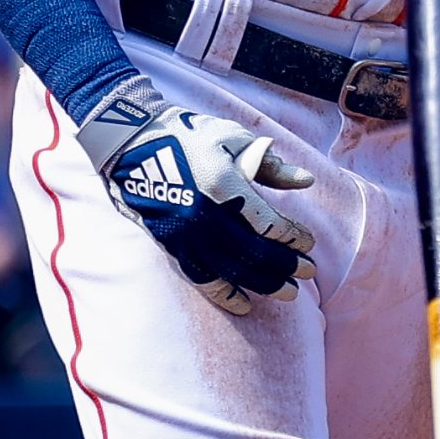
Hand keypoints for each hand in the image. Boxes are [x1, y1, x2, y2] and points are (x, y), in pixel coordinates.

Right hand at [77, 82, 313, 314]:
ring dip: (263, 284)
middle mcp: (204, 215)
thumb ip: (269, 164)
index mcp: (223, 184)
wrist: (130, 141)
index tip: (309, 244)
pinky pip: (200, 278)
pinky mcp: (170, 243)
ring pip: (232, 270)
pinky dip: (223, 294)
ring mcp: (185, 233)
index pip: (269, 223)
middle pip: (255, 252)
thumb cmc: (187, 133)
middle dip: (286, 266)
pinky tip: (244, 305)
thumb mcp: (232, 137)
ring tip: (288, 293)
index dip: (293, 237)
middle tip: (309, 274)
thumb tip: (307, 182)